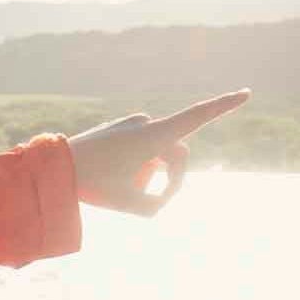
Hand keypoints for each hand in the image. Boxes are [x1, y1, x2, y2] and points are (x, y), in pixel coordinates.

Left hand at [68, 90, 252, 215]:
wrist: (54, 168)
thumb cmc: (93, 185)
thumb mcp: (130, 205)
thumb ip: (156, 205)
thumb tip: (160, 196)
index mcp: (153, 136)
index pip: (197, 117)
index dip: (224, 106)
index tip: (246, 94)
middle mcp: (146, 124)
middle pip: (177, 155)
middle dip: (171, 180)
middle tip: (156, 204)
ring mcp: (132, 125)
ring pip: (157, 156)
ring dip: (149, 177)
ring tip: (123, 193)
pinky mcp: (120, 130)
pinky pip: (140, 152)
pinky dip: (135, 169)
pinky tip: (113, 181)